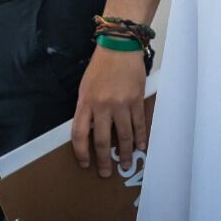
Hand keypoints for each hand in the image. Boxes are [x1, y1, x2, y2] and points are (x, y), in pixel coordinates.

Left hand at [70, 46, 148, 177]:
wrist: (119, 47)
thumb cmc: (100, 67)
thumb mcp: (85, 87)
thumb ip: (86, 109)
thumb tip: (90, 131)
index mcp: (86, 102)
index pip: (79, 134)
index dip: (81, 152)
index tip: (85, 163)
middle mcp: (102, 105)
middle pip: (102, 140)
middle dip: (103, 160)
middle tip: (105, 173)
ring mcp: (121, 103)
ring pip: (124, 136)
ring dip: (126, 153)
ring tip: (126, 164)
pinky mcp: (136, 100)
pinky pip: (138, 123)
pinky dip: (140, 137)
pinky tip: (141, 146)